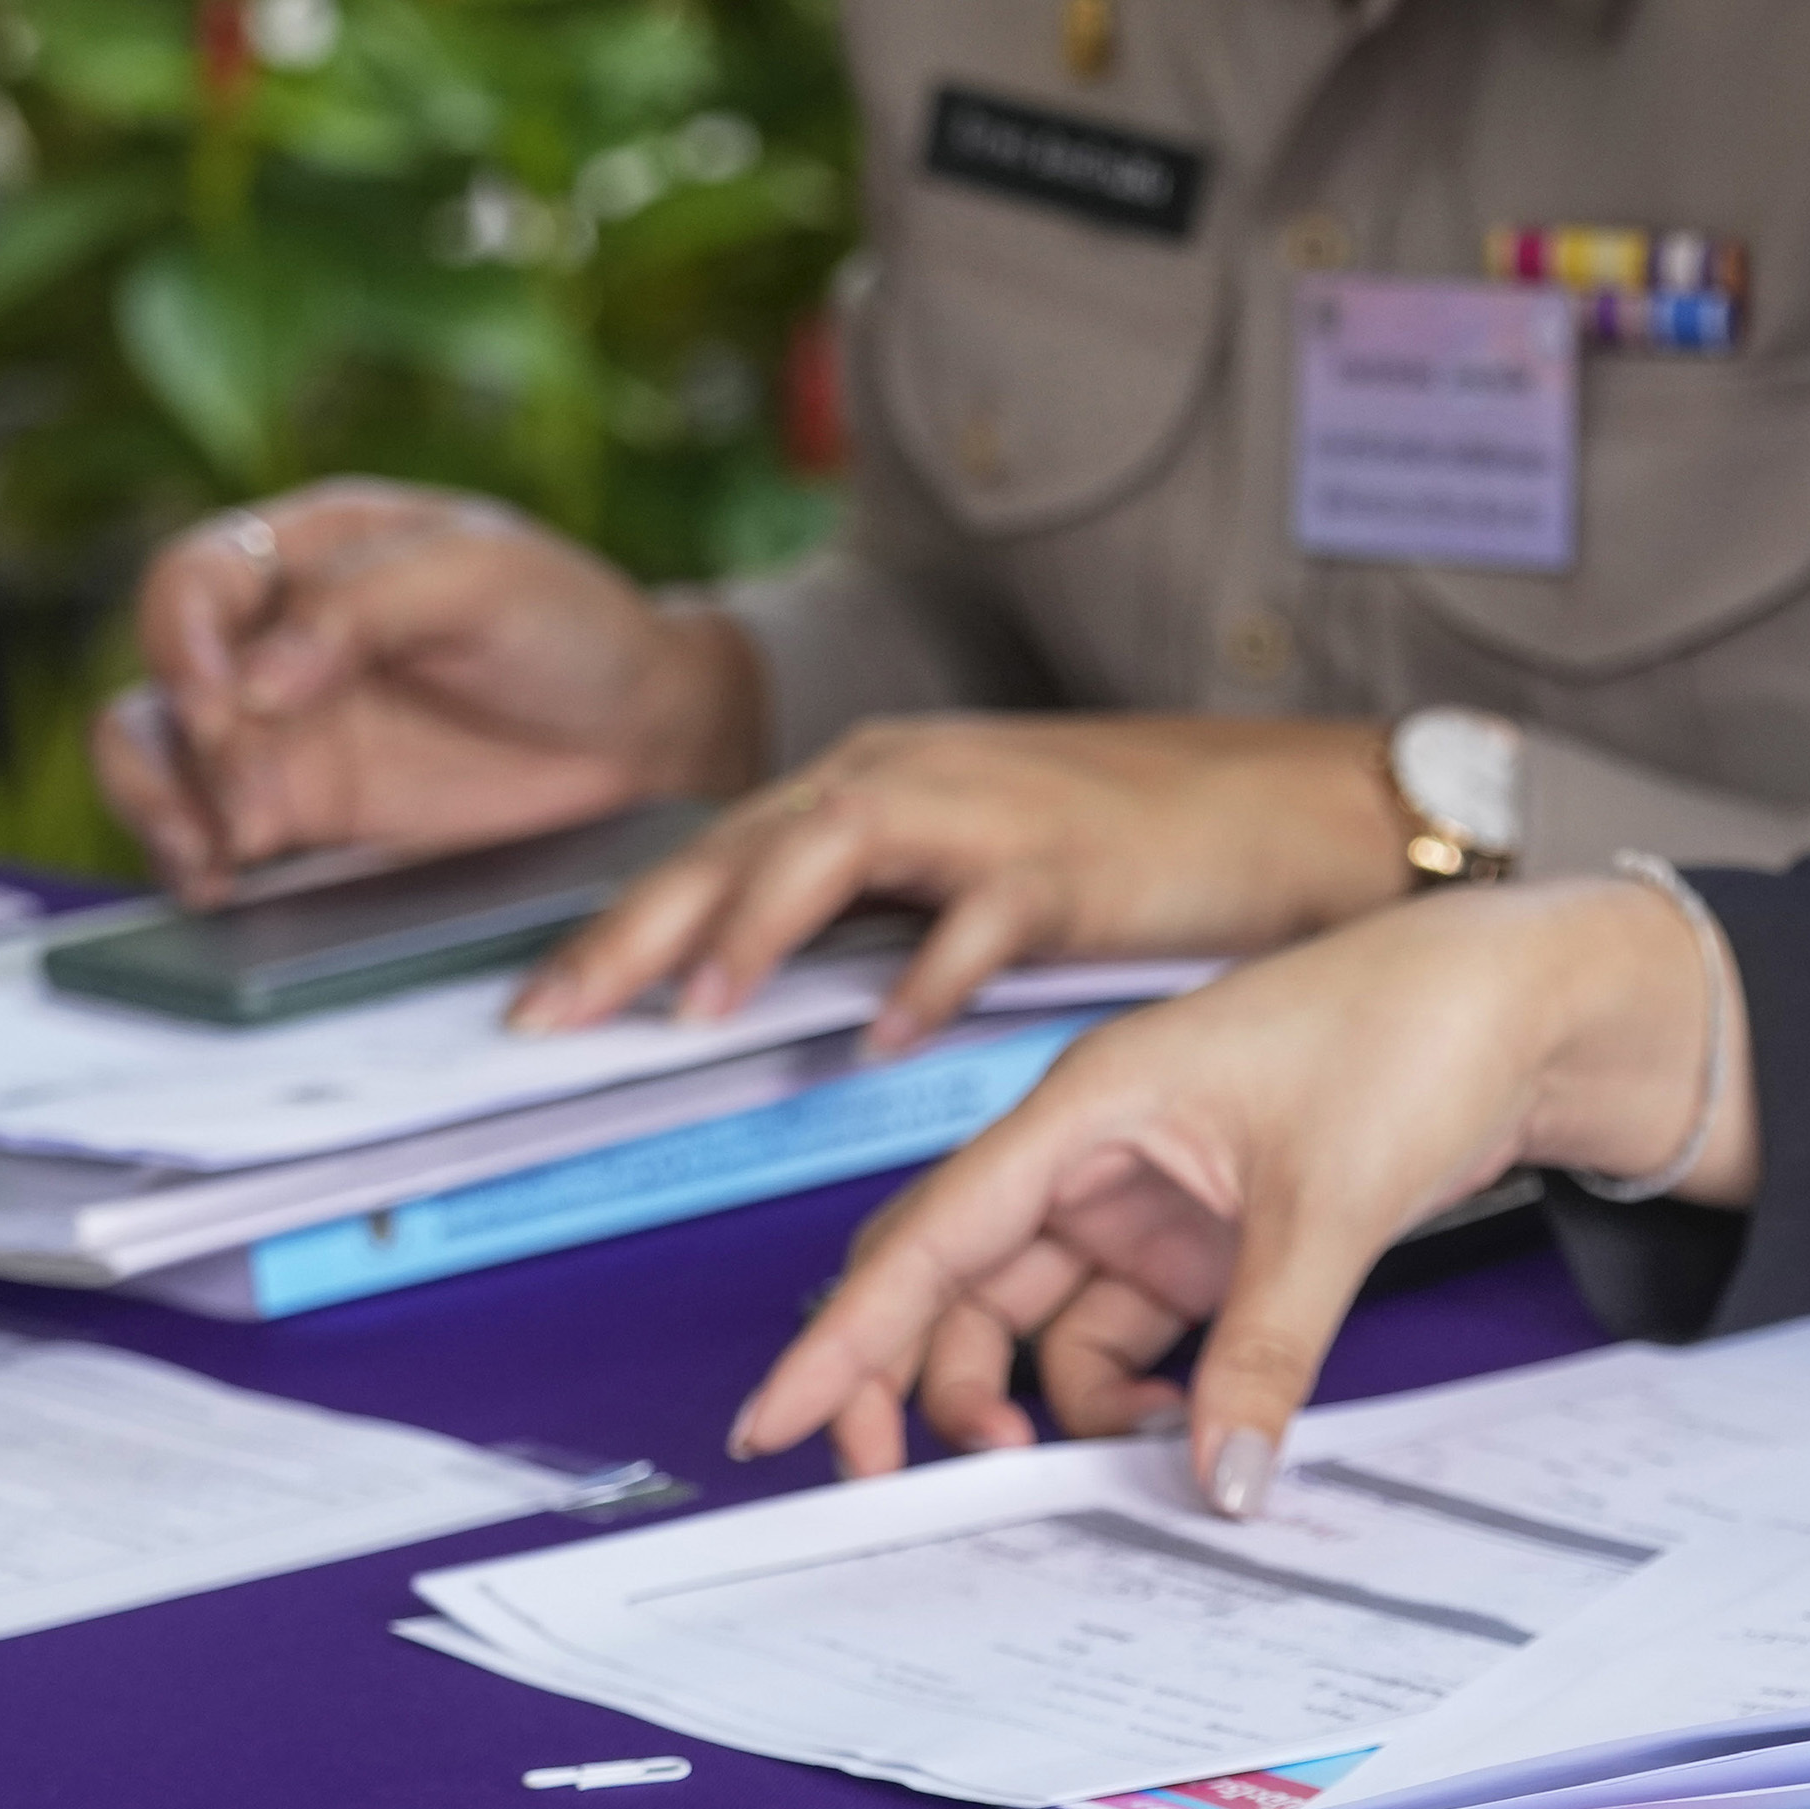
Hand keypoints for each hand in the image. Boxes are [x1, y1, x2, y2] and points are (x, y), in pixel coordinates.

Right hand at [91, 480, 765, 899]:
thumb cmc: (571, 624)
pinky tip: (221, 883)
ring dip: (158, 806)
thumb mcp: (484, 580)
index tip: (220, 702)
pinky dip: (192, 855)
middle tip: (240, 805)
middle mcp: (272, 634)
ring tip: (213, 859)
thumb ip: (363, 606)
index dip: (182, 639)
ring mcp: (280, 725)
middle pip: (157, 675)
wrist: (642, 732)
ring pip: (154, 754)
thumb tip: (251, 680)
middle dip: (173, 746)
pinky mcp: (301, 807)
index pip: (192, 578)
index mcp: (311, 548)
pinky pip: (207, 827)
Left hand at [508, 714, 1416, 1049]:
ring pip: (838, 849)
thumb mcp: (964, 854)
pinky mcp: (1068, 860)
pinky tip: (885, 1034)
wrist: (1277, 802)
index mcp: (872, 779)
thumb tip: (755, 977)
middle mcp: (909, 774)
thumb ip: (865, 902)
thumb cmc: (1119, 837)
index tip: (532, 1010)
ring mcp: (988, 810)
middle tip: (555, 1015)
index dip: (618, 929)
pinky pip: (982, 918)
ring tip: (698, 1007)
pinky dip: (928, 975)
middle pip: (742, 845)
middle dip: (639, 932)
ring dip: (759, 925)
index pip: (714, 851)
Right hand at [727, 874, 1737, 1490]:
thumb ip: (1264, 1351)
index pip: (931, 1231)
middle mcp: (1092, 1147)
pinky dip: (1120, 1393)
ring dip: (1028, 1401)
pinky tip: (1168, 1433)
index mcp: (1085, 1105)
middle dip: (912, 1380)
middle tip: (896, 1484)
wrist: (1521, 998)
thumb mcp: (1330, 1202)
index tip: (775, 1418)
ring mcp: (1144, 1193)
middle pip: (953, 1279)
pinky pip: (1117, 1330)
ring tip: (1058, 1473)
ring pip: (1032, 1318)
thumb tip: (1221, 1483)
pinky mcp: (1201, 1233)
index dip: (846, 1333)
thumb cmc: (1411, 1035)